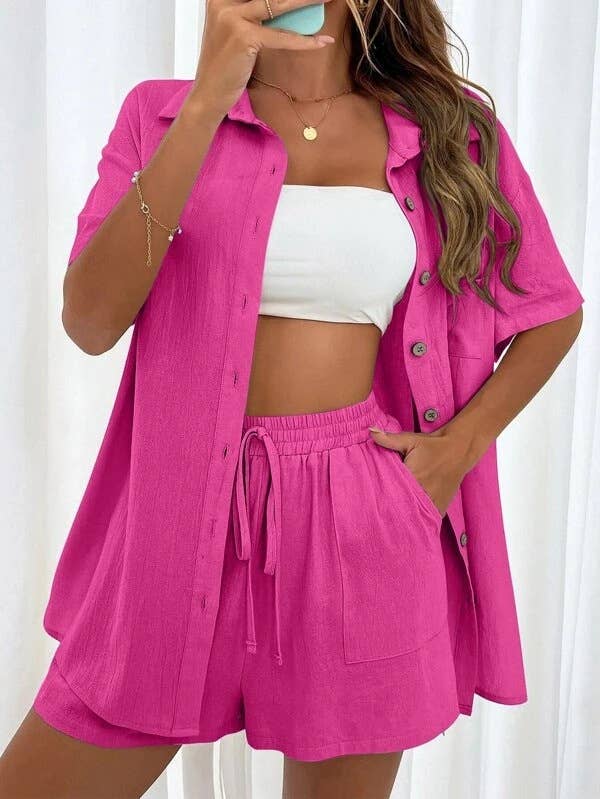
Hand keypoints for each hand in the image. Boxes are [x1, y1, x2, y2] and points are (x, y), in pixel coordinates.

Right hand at [186, 0, 336, 120]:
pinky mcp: (243, 37)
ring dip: (306, 1)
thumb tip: (286, 8)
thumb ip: (254, 16)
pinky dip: (303, 41)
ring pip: (278, 4)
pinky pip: (281, 37)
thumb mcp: (236, 33)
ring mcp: (232, 17)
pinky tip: (321, 41)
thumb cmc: (225, 66)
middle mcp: (223, 1)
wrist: (208, 94)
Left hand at [368, 426, 471, 517]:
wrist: (459, 450)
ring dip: (404, 516)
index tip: (373, 500)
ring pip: (414, 516)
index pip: (391, 492)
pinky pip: (426, 519)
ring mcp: (433, 502)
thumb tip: (371, 431)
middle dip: (390, 508)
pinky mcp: (440, 508)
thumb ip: (389, 439)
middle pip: (401, 506)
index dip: (380, 497)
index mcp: (413, 477)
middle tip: (379, 512)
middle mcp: (424, 492)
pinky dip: (418, 519)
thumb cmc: (432, 445)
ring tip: (392, 520)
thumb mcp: (410, 440)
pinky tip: (409, 521)